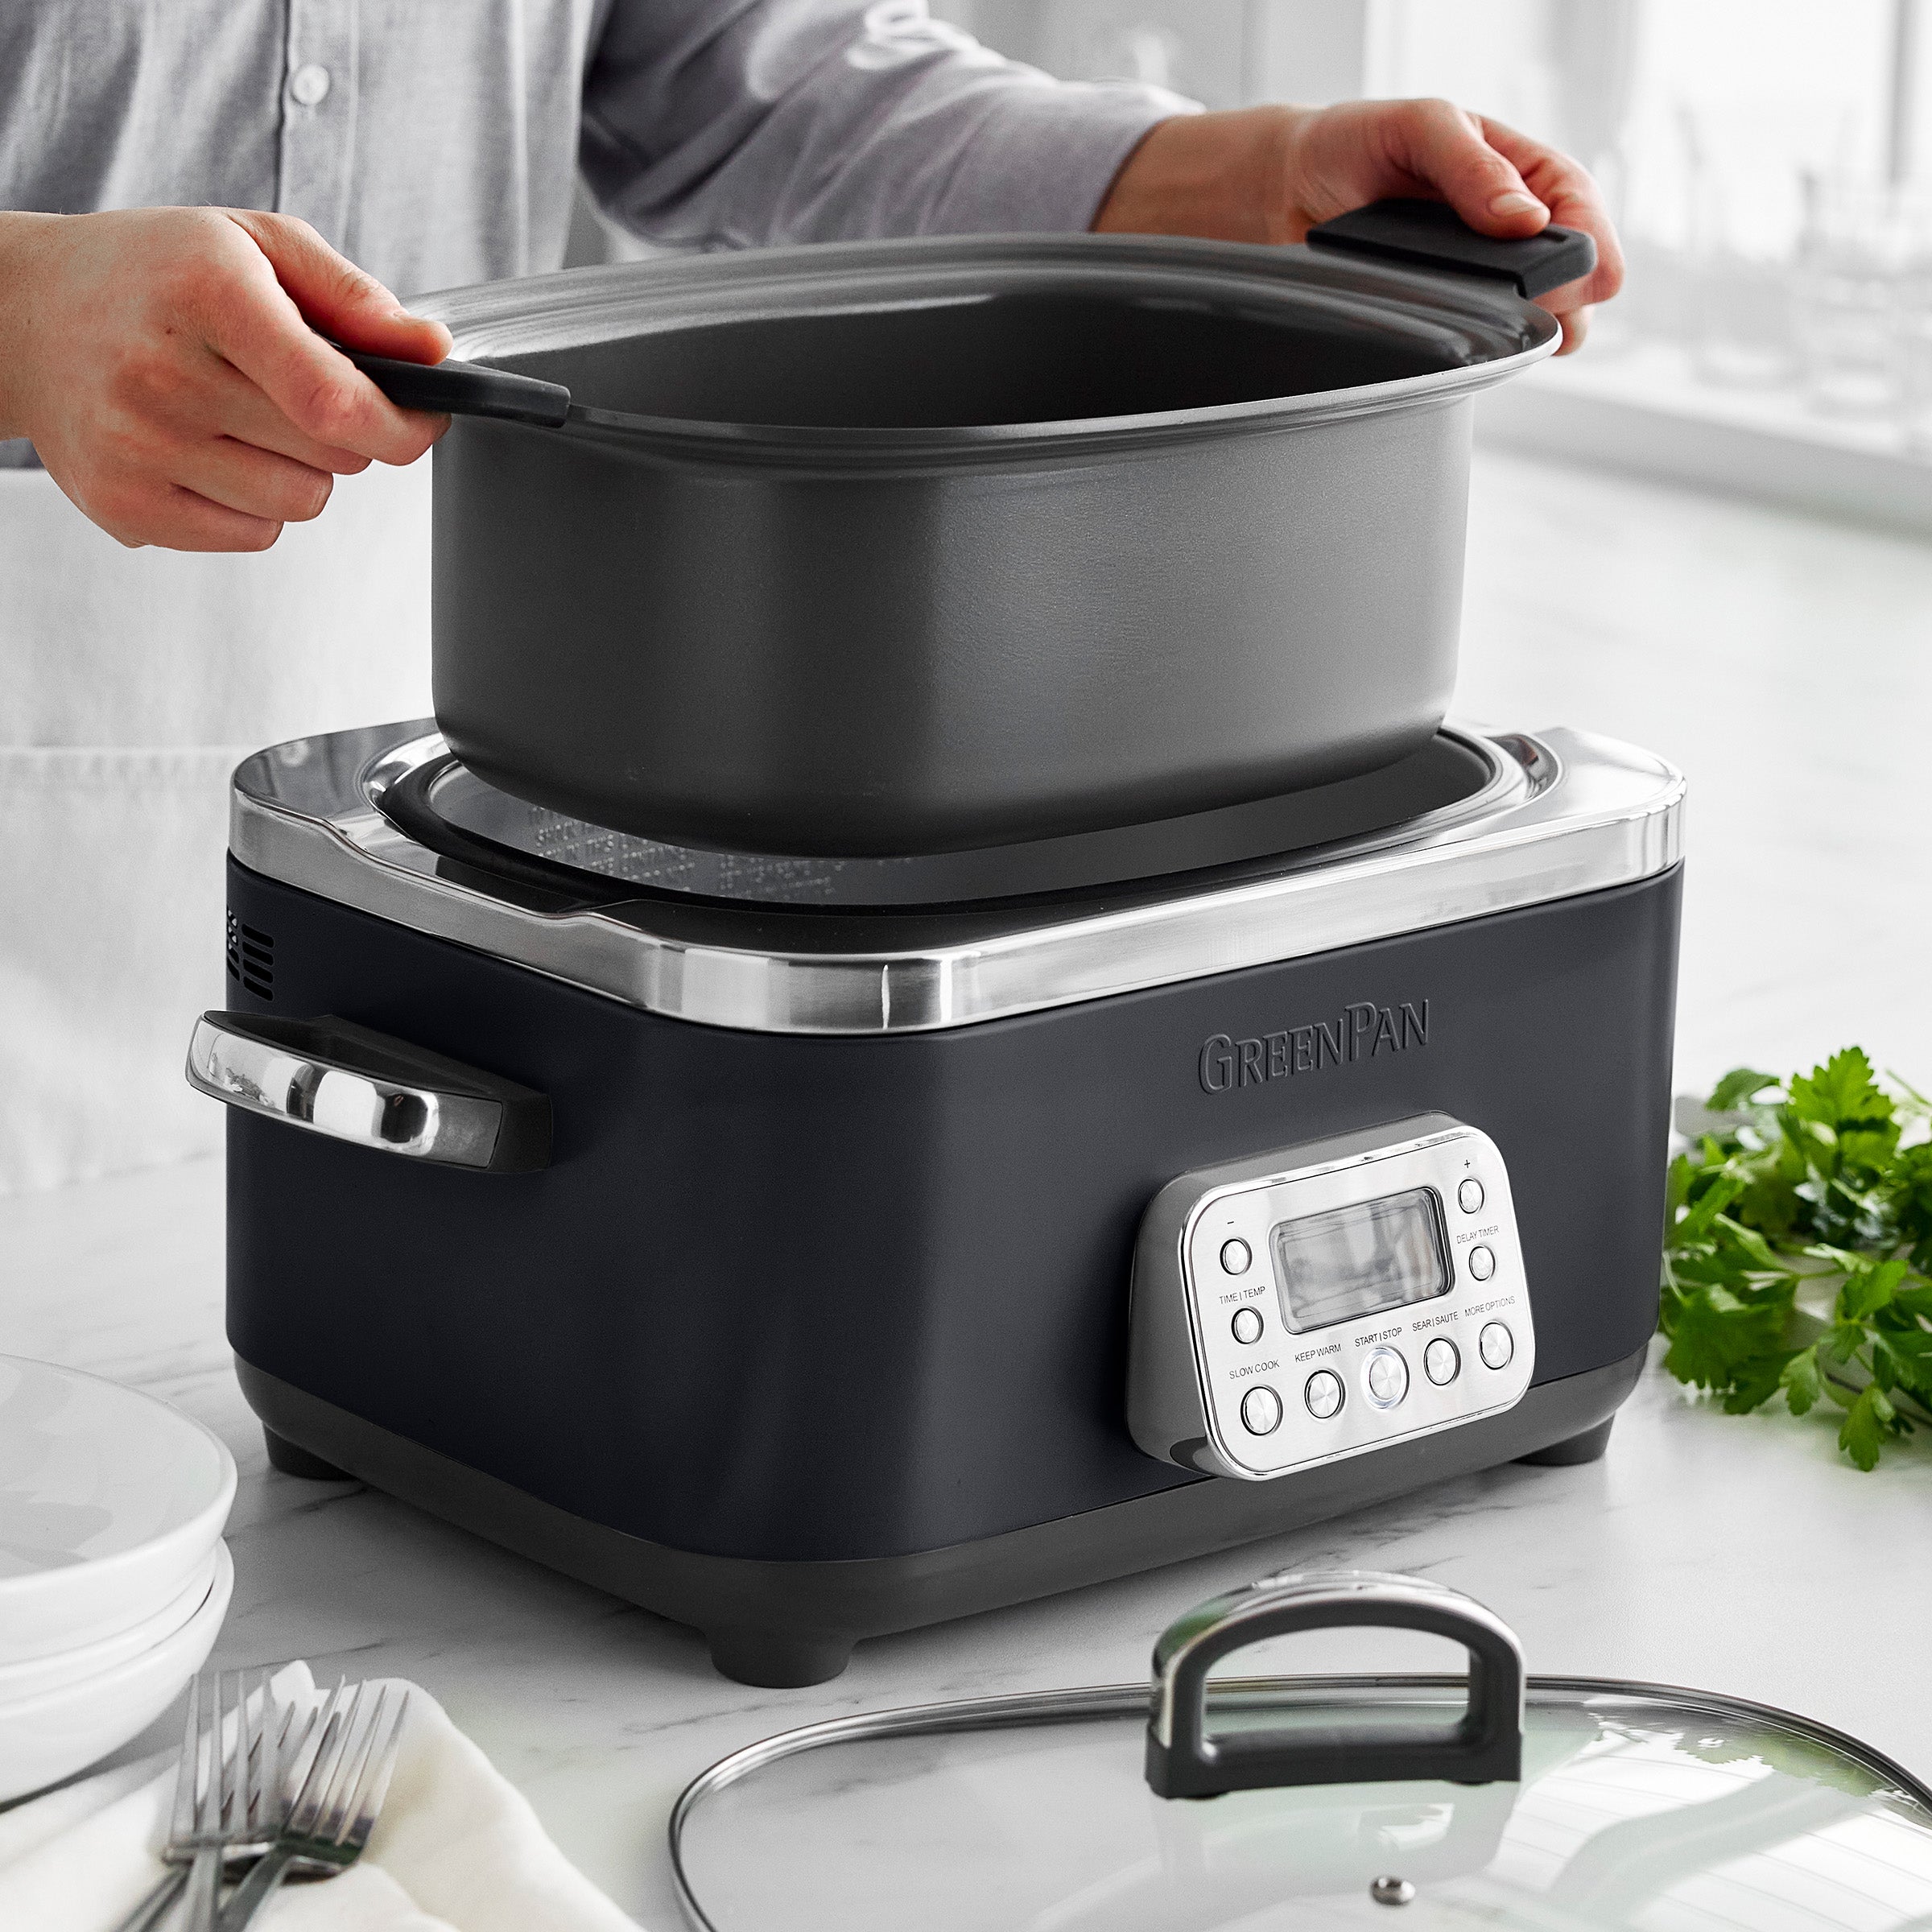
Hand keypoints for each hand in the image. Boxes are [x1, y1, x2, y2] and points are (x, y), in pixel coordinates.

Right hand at [0, 207, 452, 550]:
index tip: (421, 417)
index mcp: (208, 294)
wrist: (24, 314)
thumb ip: (354, 299)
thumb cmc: (154, 276)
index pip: (336, 400)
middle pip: (333, 458)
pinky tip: (210, 450)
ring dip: (300, 470)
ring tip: (244, 417)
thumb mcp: (256, 247)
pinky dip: (253, 503)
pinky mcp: (126, 505)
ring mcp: (138, 447)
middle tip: (296, 390)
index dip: (401, 425)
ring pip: (299, 503)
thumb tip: (433, 351)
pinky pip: (253, 535)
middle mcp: (164, 373)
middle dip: (346, 433)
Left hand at [1094, 98, 1621, 352]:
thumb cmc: (1359, 143)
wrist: (1293, 188)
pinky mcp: (1450, 317)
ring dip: (1531, 332)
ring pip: (1544, 324)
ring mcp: (1486, 279)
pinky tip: (1468, 348)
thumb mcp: (1420, 128)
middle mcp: (1515, 230)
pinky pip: (1487, 347)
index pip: (1584, 212)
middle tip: (1528, 307)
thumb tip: (1525, 217)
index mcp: (1524, 172)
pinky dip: (1487, 352)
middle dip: (1565, 298)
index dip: (1588, 248)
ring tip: (1498, 330)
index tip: (1576, 277)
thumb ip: (1471, 167)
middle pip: (1579, 282)